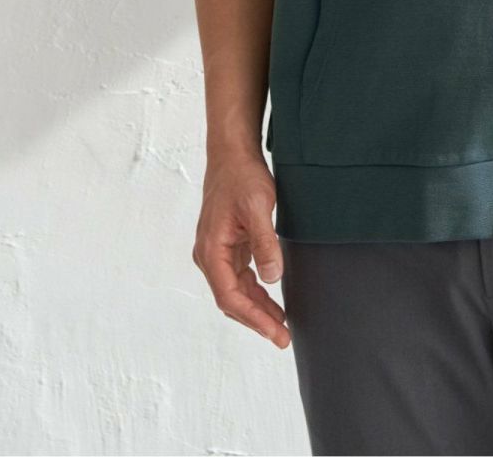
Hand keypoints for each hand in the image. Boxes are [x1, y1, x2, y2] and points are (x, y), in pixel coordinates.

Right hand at [193, 149, 289, 348]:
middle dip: (257, 320)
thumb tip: (272, 278)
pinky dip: (255, 291)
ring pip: (235, 290)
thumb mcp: (258, 208)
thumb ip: (264, 243)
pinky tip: (271, 298)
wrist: (233, 154)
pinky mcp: (227, 245)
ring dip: (257, 308)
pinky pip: (239, 277)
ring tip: (282, 324)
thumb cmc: (243, 177)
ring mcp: (217, 251)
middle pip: (232, 299)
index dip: (254, 318)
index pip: (230, 297)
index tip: (277, 332)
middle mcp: (209, 255)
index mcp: (212, 250)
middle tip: (283, 337)